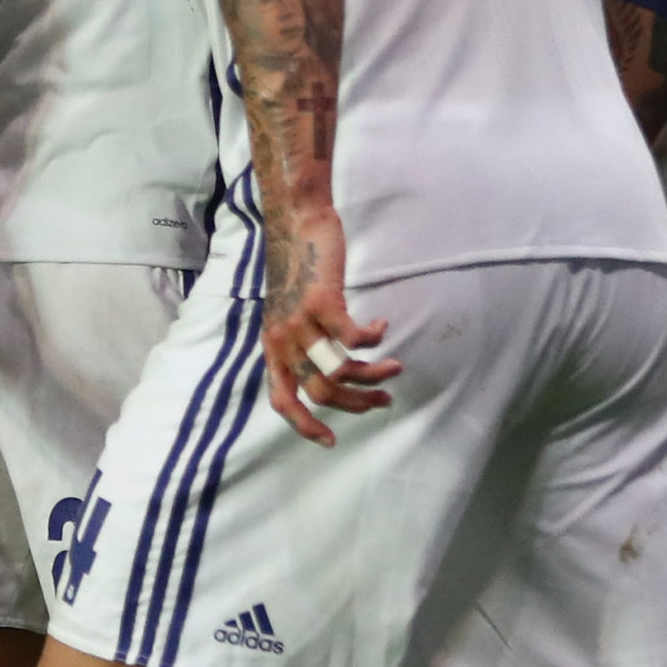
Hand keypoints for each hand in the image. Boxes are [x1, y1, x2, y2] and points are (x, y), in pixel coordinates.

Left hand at [259, 204, 401, 445]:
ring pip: (341, 370)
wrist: (295, 226)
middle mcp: (281, 340)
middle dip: (357, 404)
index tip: (331, 440)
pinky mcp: (321, 303)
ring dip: (374, 375)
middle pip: (321, 393)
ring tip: (394, 368)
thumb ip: (300, 345)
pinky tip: (382, 328)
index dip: (304, 426)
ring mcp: (299, 323)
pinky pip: (354, 338)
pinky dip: (375, 340)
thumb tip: (329, 376)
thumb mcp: (287, 315)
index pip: (281, 401)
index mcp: (272, 348)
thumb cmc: (297, 271)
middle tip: (384, 399)